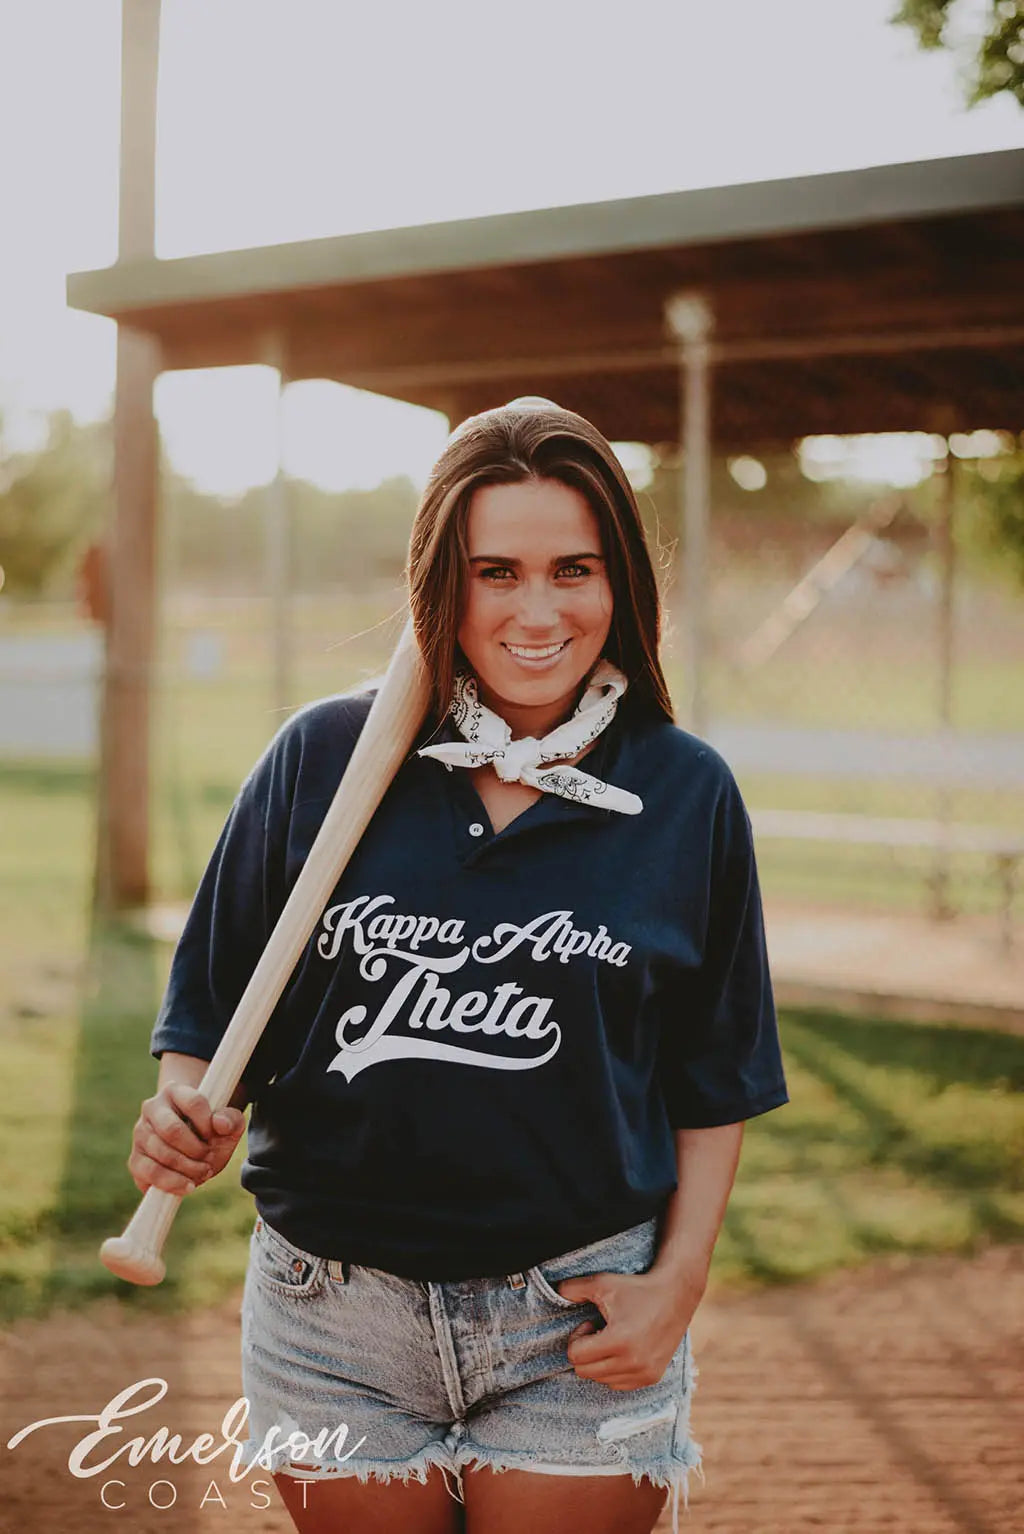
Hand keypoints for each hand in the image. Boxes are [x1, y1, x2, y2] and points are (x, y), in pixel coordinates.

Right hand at [129, 1083, 245, 1196]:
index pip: (193, 1102)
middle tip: (209, 1157)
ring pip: (161, 1153)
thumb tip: (220, 1123)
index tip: (215, 1136)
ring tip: (203, 1171)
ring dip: (188, 1167)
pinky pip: (150, 1172)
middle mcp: (152, 1108)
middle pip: (172, 1130)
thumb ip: (232, 1119)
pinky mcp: (135, 1160)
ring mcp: (140, 1134)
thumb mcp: (228, 1124)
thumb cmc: (209, 1133)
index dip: (208, 1124)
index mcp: (175, 1091)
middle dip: (196, 1149)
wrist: (190, 1148)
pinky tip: (189, 1185)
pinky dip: (172, 1182)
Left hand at [558, 1266, 703, 1390]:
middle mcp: (632, 1362)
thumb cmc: (637, 1288)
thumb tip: (555, 1292)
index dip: (578, 1338)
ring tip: (612, 1339)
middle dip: (586, 1351)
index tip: (590, 1323)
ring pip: (601, 1380)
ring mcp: (644, 1373)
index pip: (576, 1356)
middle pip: (585, 1371)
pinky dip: (614, 1370)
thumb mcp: (603, 1283)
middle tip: (599, 1331)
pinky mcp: (652, 1378)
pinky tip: (623, 1349)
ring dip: (600, 1361)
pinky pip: (618, 1385)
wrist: (675, 1295)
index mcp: (619, 1341)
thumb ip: (573, 1289)